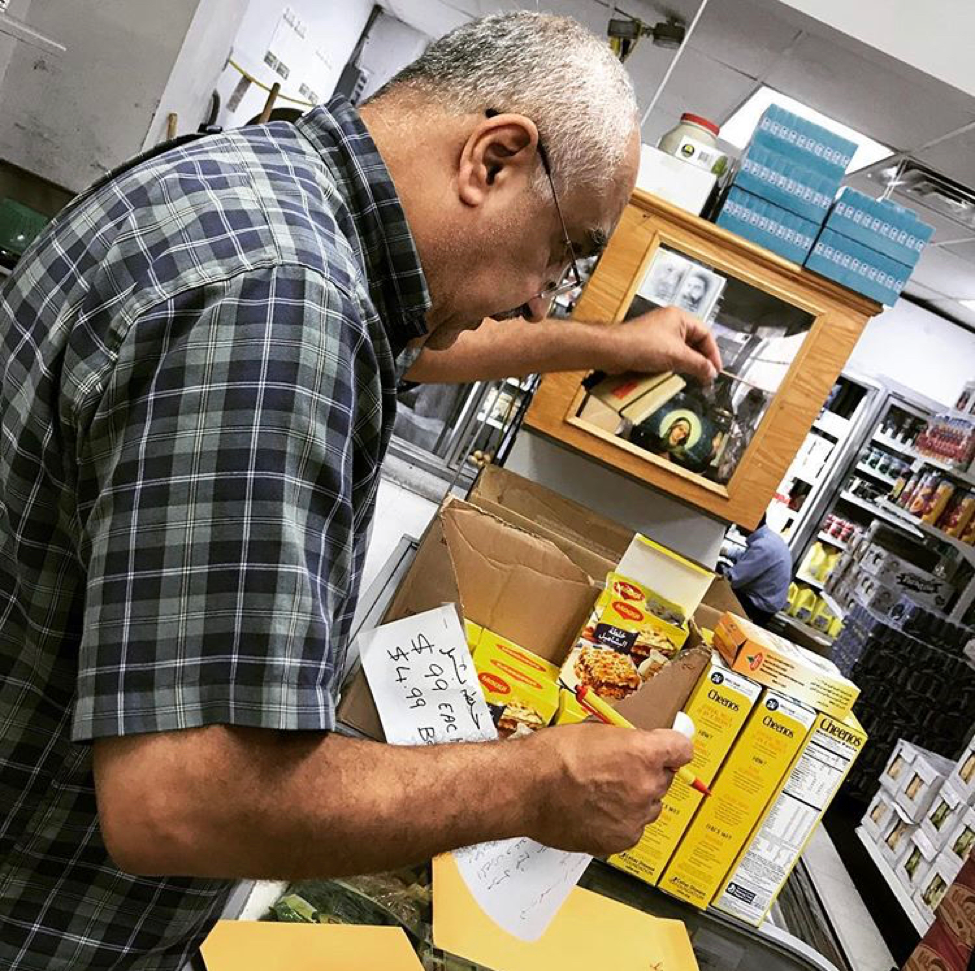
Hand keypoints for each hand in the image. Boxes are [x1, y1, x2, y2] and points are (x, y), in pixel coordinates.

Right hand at [522, 724, 693, 855]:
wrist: (527, 788)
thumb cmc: (553, 755)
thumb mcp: (595, 730)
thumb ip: (625, 741)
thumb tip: (634, 747)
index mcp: (644, 752)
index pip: (683, 749)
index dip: (672, 747)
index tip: (668, 749)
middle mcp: (647, 786)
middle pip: (664, 779)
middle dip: (646, 774)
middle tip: (617, 770)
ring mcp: (636, 817)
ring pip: (648, 807)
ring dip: (634, 800)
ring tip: (600, 793)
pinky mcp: (621, 840)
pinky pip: (631, 828)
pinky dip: (618, 822)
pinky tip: (593, 811)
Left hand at [602, 306, 721, 384]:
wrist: (612, 352)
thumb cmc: (641, 345)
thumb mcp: (676, 356)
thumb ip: (698, 365)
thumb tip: (711, 372)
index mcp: (680, 318)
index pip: (706, 334)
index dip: (713, 353)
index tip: (716, 370)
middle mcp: (670, 323)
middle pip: (694, 343)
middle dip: (699, 360)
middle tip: (705, 377)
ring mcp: (658, 335)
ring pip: (680, 352)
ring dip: (685, 365)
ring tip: (690, 378)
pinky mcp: (648, 347)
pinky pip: (666, 357)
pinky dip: (671, 367)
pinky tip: (672, 376)